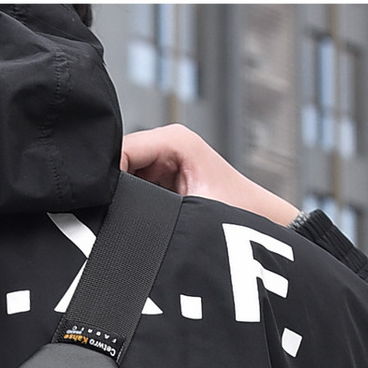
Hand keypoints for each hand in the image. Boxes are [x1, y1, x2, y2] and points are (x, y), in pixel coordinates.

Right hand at [121, 124, 299, 227]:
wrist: (265, 226)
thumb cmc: (240, 214)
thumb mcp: (192, 211)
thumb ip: (152, 209)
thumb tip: (120, 216)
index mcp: (175, 141)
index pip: (119, 151)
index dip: (106, 181)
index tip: (102, 210)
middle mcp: (167, 146)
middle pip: (116, 164)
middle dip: (112, 193)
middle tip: (113, 221)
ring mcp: (163, 163)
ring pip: (121, 179)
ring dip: (122, 202)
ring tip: (130, 224)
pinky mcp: (161, 181)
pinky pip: (132, 191)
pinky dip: (130, 208)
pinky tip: (136, 224)